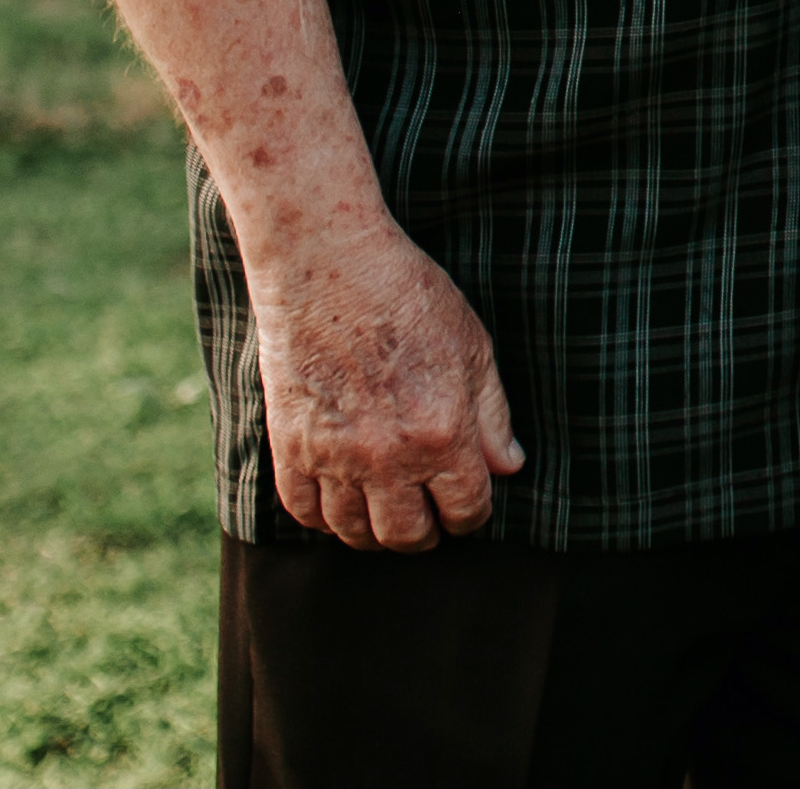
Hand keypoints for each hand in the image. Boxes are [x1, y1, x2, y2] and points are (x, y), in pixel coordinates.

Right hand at [243, 215, 521, 551]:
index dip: (471, 516)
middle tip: (427, 515)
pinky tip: (340, 501)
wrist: (329, 264)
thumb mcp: (473, 348)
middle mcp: (387, 456)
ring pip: (354, 532)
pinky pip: (303, 511)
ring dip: (375, 531)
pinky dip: (323, 517)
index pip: (465, 510)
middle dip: (426, 532)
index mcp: (442, 433)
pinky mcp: (290, 446)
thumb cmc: (408, 297)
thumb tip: (509, 467)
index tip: (466, 506)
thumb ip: (492, 416)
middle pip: (408, 535)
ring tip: (386, 511)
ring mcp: (333, 455)